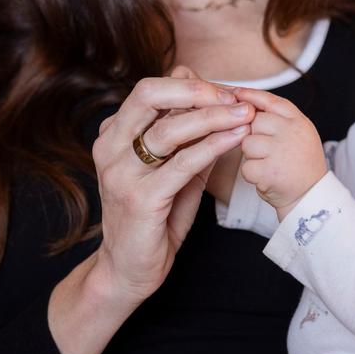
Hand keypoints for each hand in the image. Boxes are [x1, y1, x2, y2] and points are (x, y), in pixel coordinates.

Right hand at [92, 66, 253, 303]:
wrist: (128, 268)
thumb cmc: (151, 218)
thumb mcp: (167, 170)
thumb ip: (183, 137)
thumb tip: (210, 97)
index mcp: (111, 137)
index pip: (149, 91)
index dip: (189, 85)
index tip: (223, 92)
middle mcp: (109, 149)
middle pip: (148, 94)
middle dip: (196, 91)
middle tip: (231, 97)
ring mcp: (121, 174)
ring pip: (169, 129)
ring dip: (213, 117)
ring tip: (244, 116)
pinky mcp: (141, 199)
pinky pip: (183, 163)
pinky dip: (213, 146)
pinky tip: (235, 138)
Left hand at [234, 88, 326, 218]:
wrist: (310, 197)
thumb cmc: (298, 165)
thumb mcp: (297, 134)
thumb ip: (277, 119)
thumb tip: (244, 101)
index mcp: (299, 121)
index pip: (271, 100)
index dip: (250, 95)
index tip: (234, 93)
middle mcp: (292, 132)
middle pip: (253, 121)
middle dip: (252, 135)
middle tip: (266, 151)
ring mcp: (281, 151)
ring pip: (247, 143)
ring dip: (251, 156)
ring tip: (268, 165)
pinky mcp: (270, 171)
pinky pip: (246, 167)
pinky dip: (252, 175)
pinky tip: (266, 177)